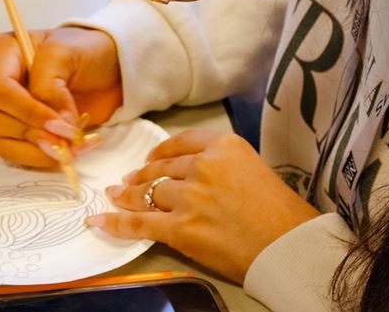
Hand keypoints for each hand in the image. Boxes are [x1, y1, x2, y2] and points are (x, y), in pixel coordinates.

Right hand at [0, 28, 123, 166]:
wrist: (107, 70)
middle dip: (30, 132)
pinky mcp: (17, 132)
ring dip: (37, 149)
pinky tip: (67, 150)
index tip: (59, 124)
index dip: (26, 111)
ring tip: (71, 144)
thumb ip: (50, 84)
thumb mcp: (67, 53)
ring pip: (0, 141)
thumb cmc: (85, 51)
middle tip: (65, 137)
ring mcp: (4, 109)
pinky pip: (15, 154)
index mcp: (2, 52)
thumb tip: (50, 124)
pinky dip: (41, 158)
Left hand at [89, 129, 319, 283]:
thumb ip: (222, 166)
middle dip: (142, 176)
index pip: (181, 142)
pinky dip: (116, 222)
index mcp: (224, 146)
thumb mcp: (253, 168)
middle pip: (162, 169)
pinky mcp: (181, 228)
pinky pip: (140, 223)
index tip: (151, 158)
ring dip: (128, 196)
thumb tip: (195, 176)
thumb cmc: (281, 212)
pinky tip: (100, 220)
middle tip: (129, 181)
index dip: (161, 152)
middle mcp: (203, 166)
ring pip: (147, 193)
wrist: (289, 246)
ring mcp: (189, 197)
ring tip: (116, 195)